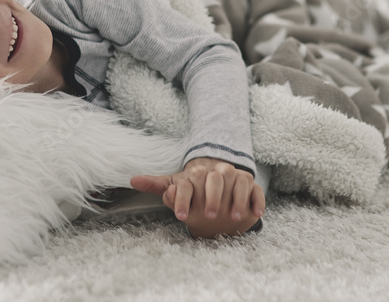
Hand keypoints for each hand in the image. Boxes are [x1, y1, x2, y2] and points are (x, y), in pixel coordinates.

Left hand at [131, 157, 264, 237]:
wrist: (218, 181)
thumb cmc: (195, 188)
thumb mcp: (176, 186)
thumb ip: (158, 185)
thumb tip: (132, 180)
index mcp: (197, 173)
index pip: (187, 184)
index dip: (182, 199)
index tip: (179, 217)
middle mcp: (217, 172)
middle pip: (215, 180)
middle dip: (211, 198)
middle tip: (208, 216)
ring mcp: (236, 177)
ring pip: (238, 184)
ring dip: (236, 200)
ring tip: (232, 217)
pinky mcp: (251, 184)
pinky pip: (256, 191)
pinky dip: (256, 201)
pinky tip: (255, 214)